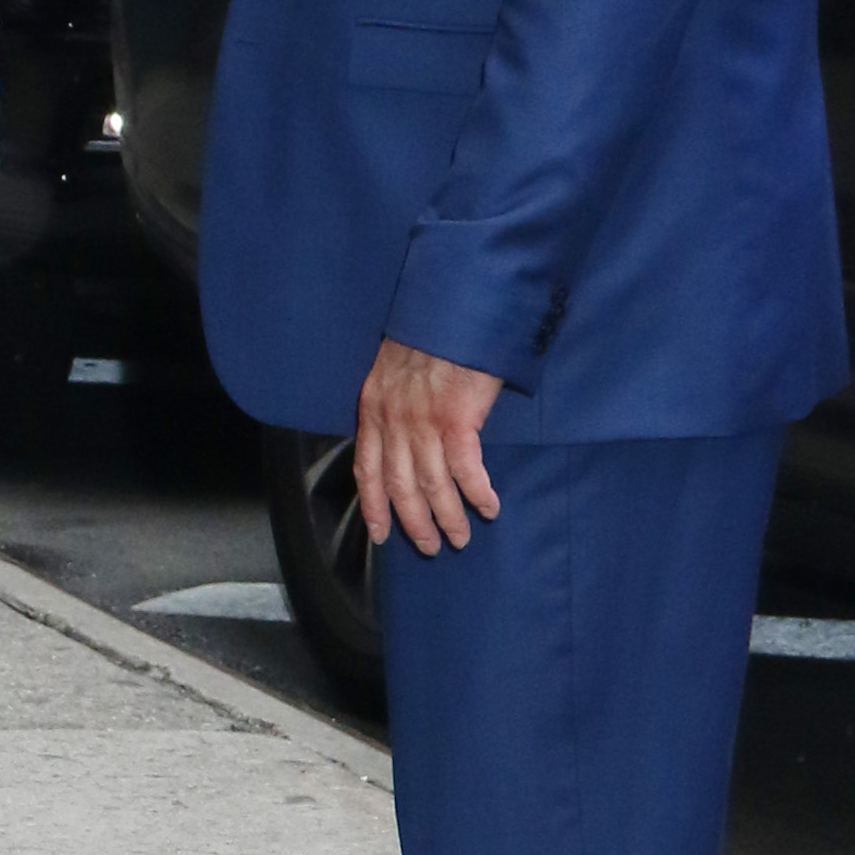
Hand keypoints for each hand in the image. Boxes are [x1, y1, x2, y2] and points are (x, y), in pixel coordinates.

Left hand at [354, 337, 503, 554]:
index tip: (380, 534)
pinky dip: (476, 493)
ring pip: (432, 484)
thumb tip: (402, 432)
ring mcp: (424, 421)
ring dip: (447, 516)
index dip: (373, 506)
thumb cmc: (429, 334)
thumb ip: (392, 402)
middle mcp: (394, 421)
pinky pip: (466, 469)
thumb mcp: (391, 368)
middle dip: (414, 522)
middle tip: (431, 546)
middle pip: (400, 485)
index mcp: (374, 409)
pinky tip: (488, 507)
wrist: (454, 307)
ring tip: (461, 537)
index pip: (367, 469)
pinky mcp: (458, 418)